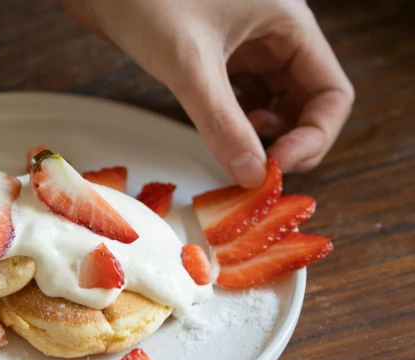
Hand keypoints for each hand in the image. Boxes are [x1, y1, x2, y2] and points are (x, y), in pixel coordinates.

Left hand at [61, 0, 353, 186]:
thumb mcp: (189, 64)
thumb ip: (221, 122)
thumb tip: (252, 173)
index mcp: (288, 25)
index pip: (331, 92)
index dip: (314, 136)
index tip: (276, 165)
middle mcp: (273, 35)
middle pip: (306, 102)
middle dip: (287, 140)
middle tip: (254, 169)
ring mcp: (245, 46)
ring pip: (273, 103)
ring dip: (260, 135)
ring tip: (234, 149)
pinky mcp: (215, 57)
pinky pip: (241, 99)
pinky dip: (235, 123)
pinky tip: (216, 132)